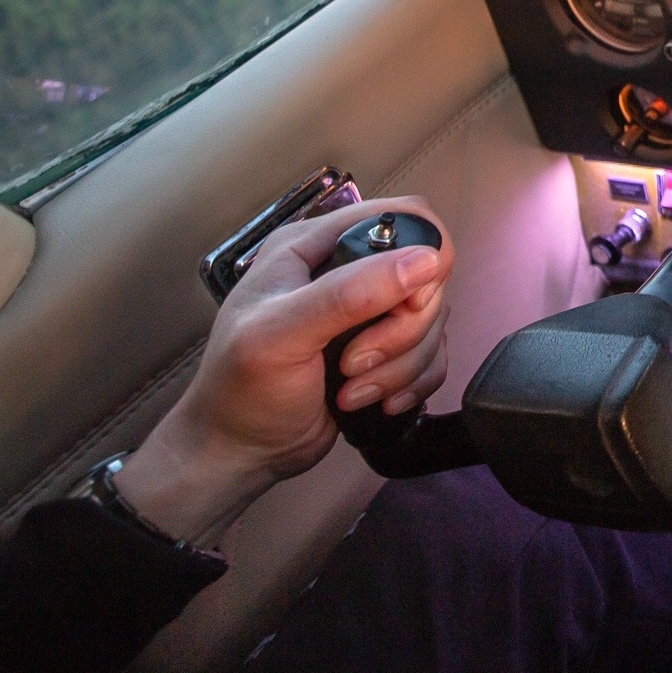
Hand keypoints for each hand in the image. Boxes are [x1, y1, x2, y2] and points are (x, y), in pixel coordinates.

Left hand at [114, 197, 454, 544]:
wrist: (238, 455)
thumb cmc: (241, 391)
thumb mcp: (281, 335)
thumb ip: (349, 294)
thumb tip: (427, 260)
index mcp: (314, 246)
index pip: (403, 217)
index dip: (420, 256)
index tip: (405, 304)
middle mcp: (347, 271)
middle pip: (426, 277)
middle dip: (402, 330)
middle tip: (355, 362)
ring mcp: (370, 313)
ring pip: (432, 322)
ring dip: (400, 366)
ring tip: (351, 390)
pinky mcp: (388, 353)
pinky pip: (433, 356)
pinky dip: (411, 384)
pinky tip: (373, 403)